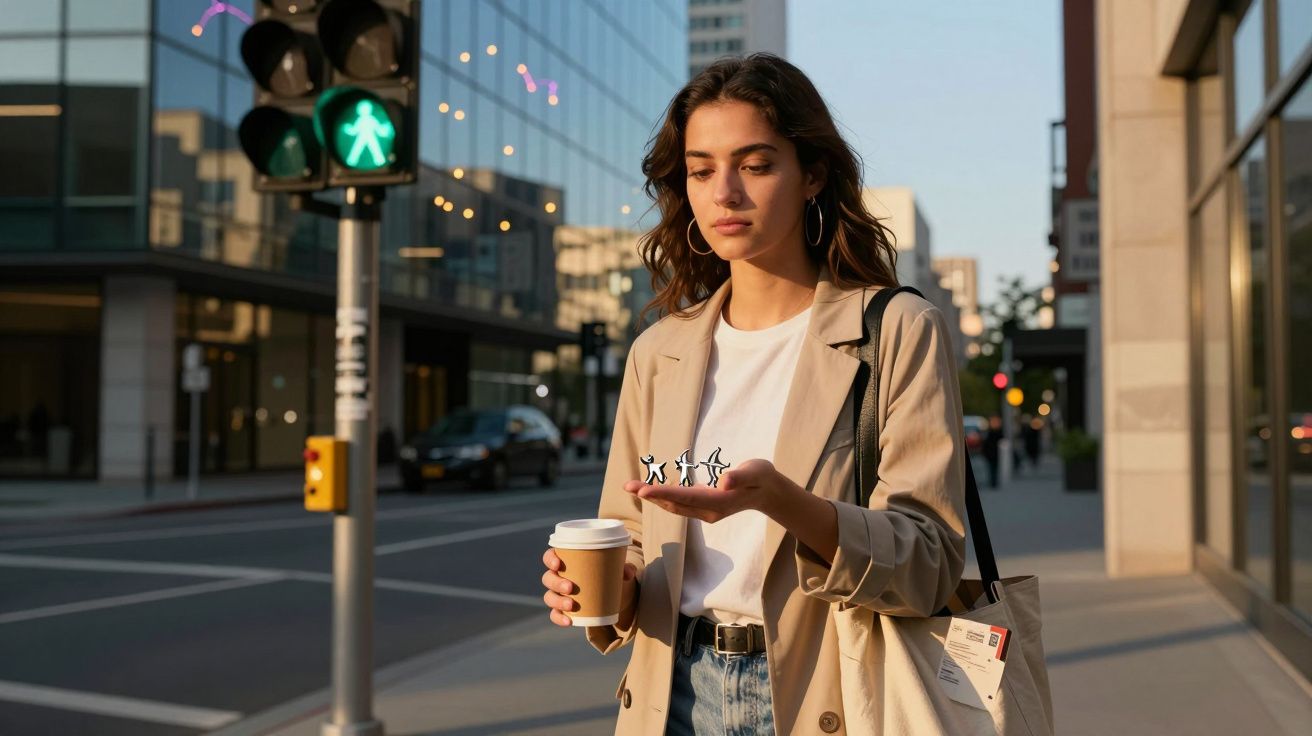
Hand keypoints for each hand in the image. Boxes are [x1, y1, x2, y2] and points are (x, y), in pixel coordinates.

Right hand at [542, 548, 637, 628]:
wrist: (611, 593)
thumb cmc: (607, 573)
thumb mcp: (615, 569)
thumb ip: (623, 568)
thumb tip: (628, 572)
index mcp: (566, 561)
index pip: (550, 557)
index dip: (550, 559)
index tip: (558, 564)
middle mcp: (558, 577)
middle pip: (548, 578)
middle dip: (556, 583)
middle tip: (570, 587)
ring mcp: (559, 594)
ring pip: (550, 597)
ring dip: (557, 601)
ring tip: (571, 605)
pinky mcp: (563, 609)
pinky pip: (555, 614)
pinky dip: (559, 618)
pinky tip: (569, 621)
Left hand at [622, 458, 787, 522]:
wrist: (768, 492)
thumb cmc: (762, 478)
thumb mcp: (756, 471)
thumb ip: (740, 476)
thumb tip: (723, 481)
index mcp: (719, 502)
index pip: (686, 498)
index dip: (664, 493)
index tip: (643, 490)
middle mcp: (709, 511)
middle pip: (675, 504)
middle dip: (651, 495)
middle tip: (628, 486)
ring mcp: (706, 512)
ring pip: (674, 506)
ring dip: (653, 497)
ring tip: (632, 487)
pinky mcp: (704, 508)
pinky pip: (679, 504)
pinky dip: (663, 498)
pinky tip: (650, 491)